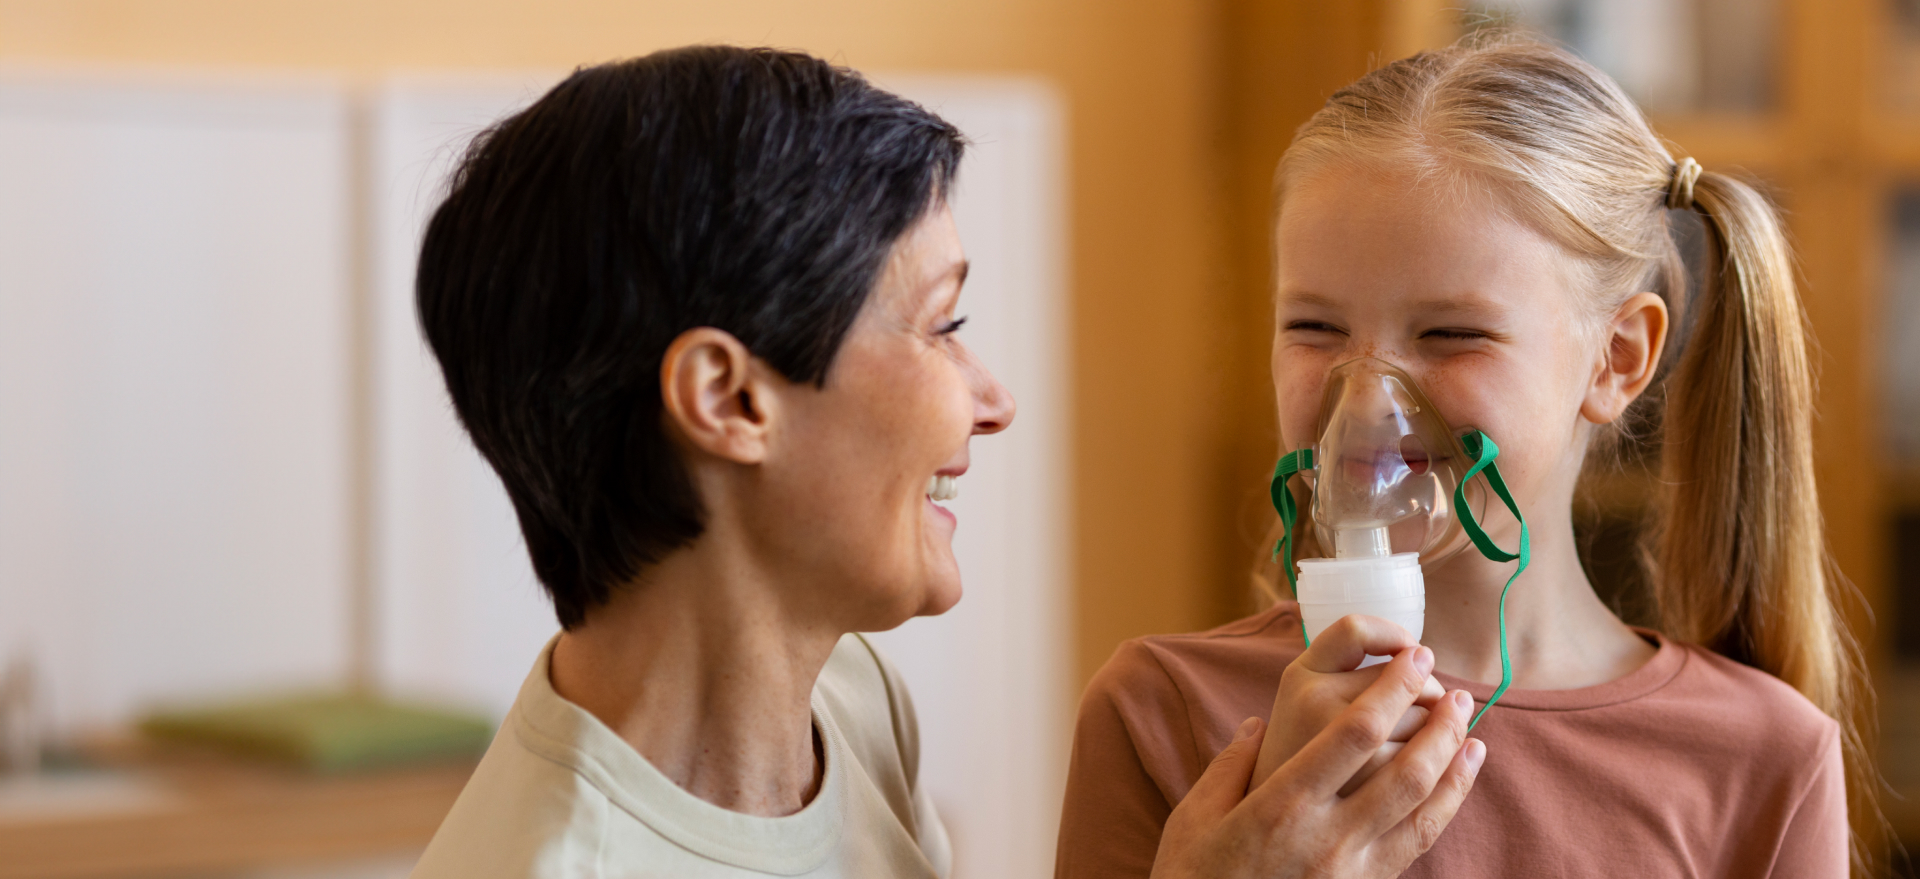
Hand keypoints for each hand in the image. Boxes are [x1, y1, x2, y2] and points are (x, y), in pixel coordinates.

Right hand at [1148, 639, 1484, 878]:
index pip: (1353, 734)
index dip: (1391, 689)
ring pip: (1422, 807)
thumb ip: (1229, 766)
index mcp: (1282, 804)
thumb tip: (1255, 725)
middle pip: (1404, 769)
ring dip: (1452, 762)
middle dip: (1437, 723)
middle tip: (1454, 688)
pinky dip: (1448, 804)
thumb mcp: (1194, 818)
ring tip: (1467, 725)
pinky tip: (1459, 779)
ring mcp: (1352, 867)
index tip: (1410, 658)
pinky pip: (1420, 841)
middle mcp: (1327, 836)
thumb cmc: (1195, 877)